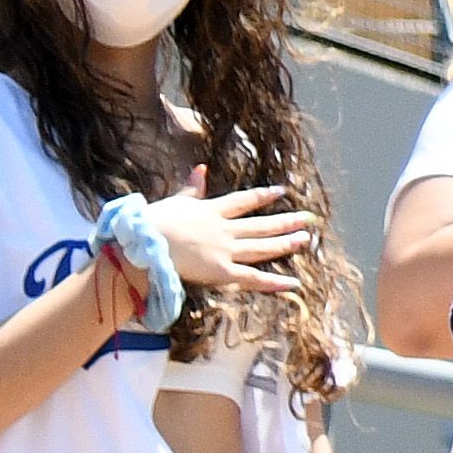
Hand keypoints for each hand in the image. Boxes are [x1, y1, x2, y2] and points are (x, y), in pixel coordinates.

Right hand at [148, 183, 328, 313]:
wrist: (144, 244)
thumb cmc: (153, 223)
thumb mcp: (176, 200)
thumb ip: (192, 188)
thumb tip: (201, 168)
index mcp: (212, 210)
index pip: (244, 201)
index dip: (263, 196)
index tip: (281, 191)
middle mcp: (225, 229)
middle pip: (261, 225)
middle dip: (285, 221)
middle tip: (309, 219)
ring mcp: (225, 250)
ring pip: (262, 247)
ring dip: (285, 243)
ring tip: (306, 239)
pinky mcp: (221, 271)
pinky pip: (252, 278)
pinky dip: (273, 282)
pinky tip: (293, 283)